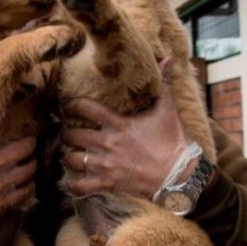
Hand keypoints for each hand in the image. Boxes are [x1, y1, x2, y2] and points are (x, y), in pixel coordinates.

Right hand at [0, 95, 36, 233]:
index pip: (9, 128)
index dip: (16, 126)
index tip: (21, 126)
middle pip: (27, 147)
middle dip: (30, 145)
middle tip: (28, 146)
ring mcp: (1, 182)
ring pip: (30, 170)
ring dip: (31, 166)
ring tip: (27, 165)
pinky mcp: (2, 202)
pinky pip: (26, 192)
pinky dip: (28, 188)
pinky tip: (24, 186)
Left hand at [61, 59, 202, 199]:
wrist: (180, 174)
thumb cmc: (173, 141)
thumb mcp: (167, 109)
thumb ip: (162, 83)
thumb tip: (166, 59)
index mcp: (117, 123)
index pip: (83, 108)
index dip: (70, 106)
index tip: (67, 107)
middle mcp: (106, 143)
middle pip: (70, 135)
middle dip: (67, 133)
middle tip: (70, 133)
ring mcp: (105, 165)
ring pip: (70, 159)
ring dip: (69, 157)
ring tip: (73, 154)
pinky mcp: (107, 183)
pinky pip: (79, 186)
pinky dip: (74, 184)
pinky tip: (75, 180)